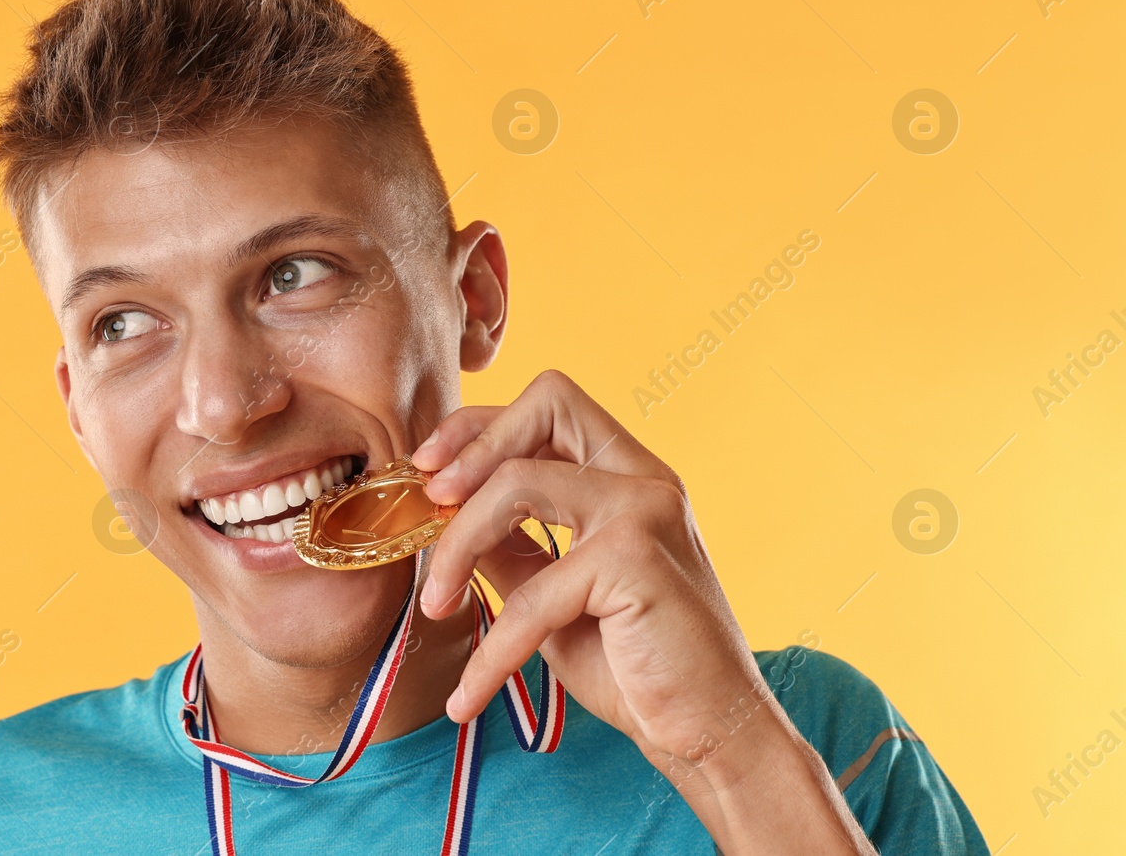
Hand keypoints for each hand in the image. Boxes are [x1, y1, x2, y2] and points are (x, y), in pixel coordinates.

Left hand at [412, 370, 874, 853]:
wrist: (708, 734)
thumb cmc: (636, 666)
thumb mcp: (554, 596)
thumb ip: (511, 548)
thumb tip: (442, 516)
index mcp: (630, 476)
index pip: (552, 404)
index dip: (482, 424)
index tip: (431, 469)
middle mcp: (645, 478)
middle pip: (547, 402)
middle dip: (470, 444)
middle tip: (428, 501)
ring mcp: (644, 512)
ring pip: (517, 483)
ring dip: (457, 546)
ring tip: (435, 605)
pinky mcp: (634, 561)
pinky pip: (531, 594)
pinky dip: (490, 651)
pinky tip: (468, 697)